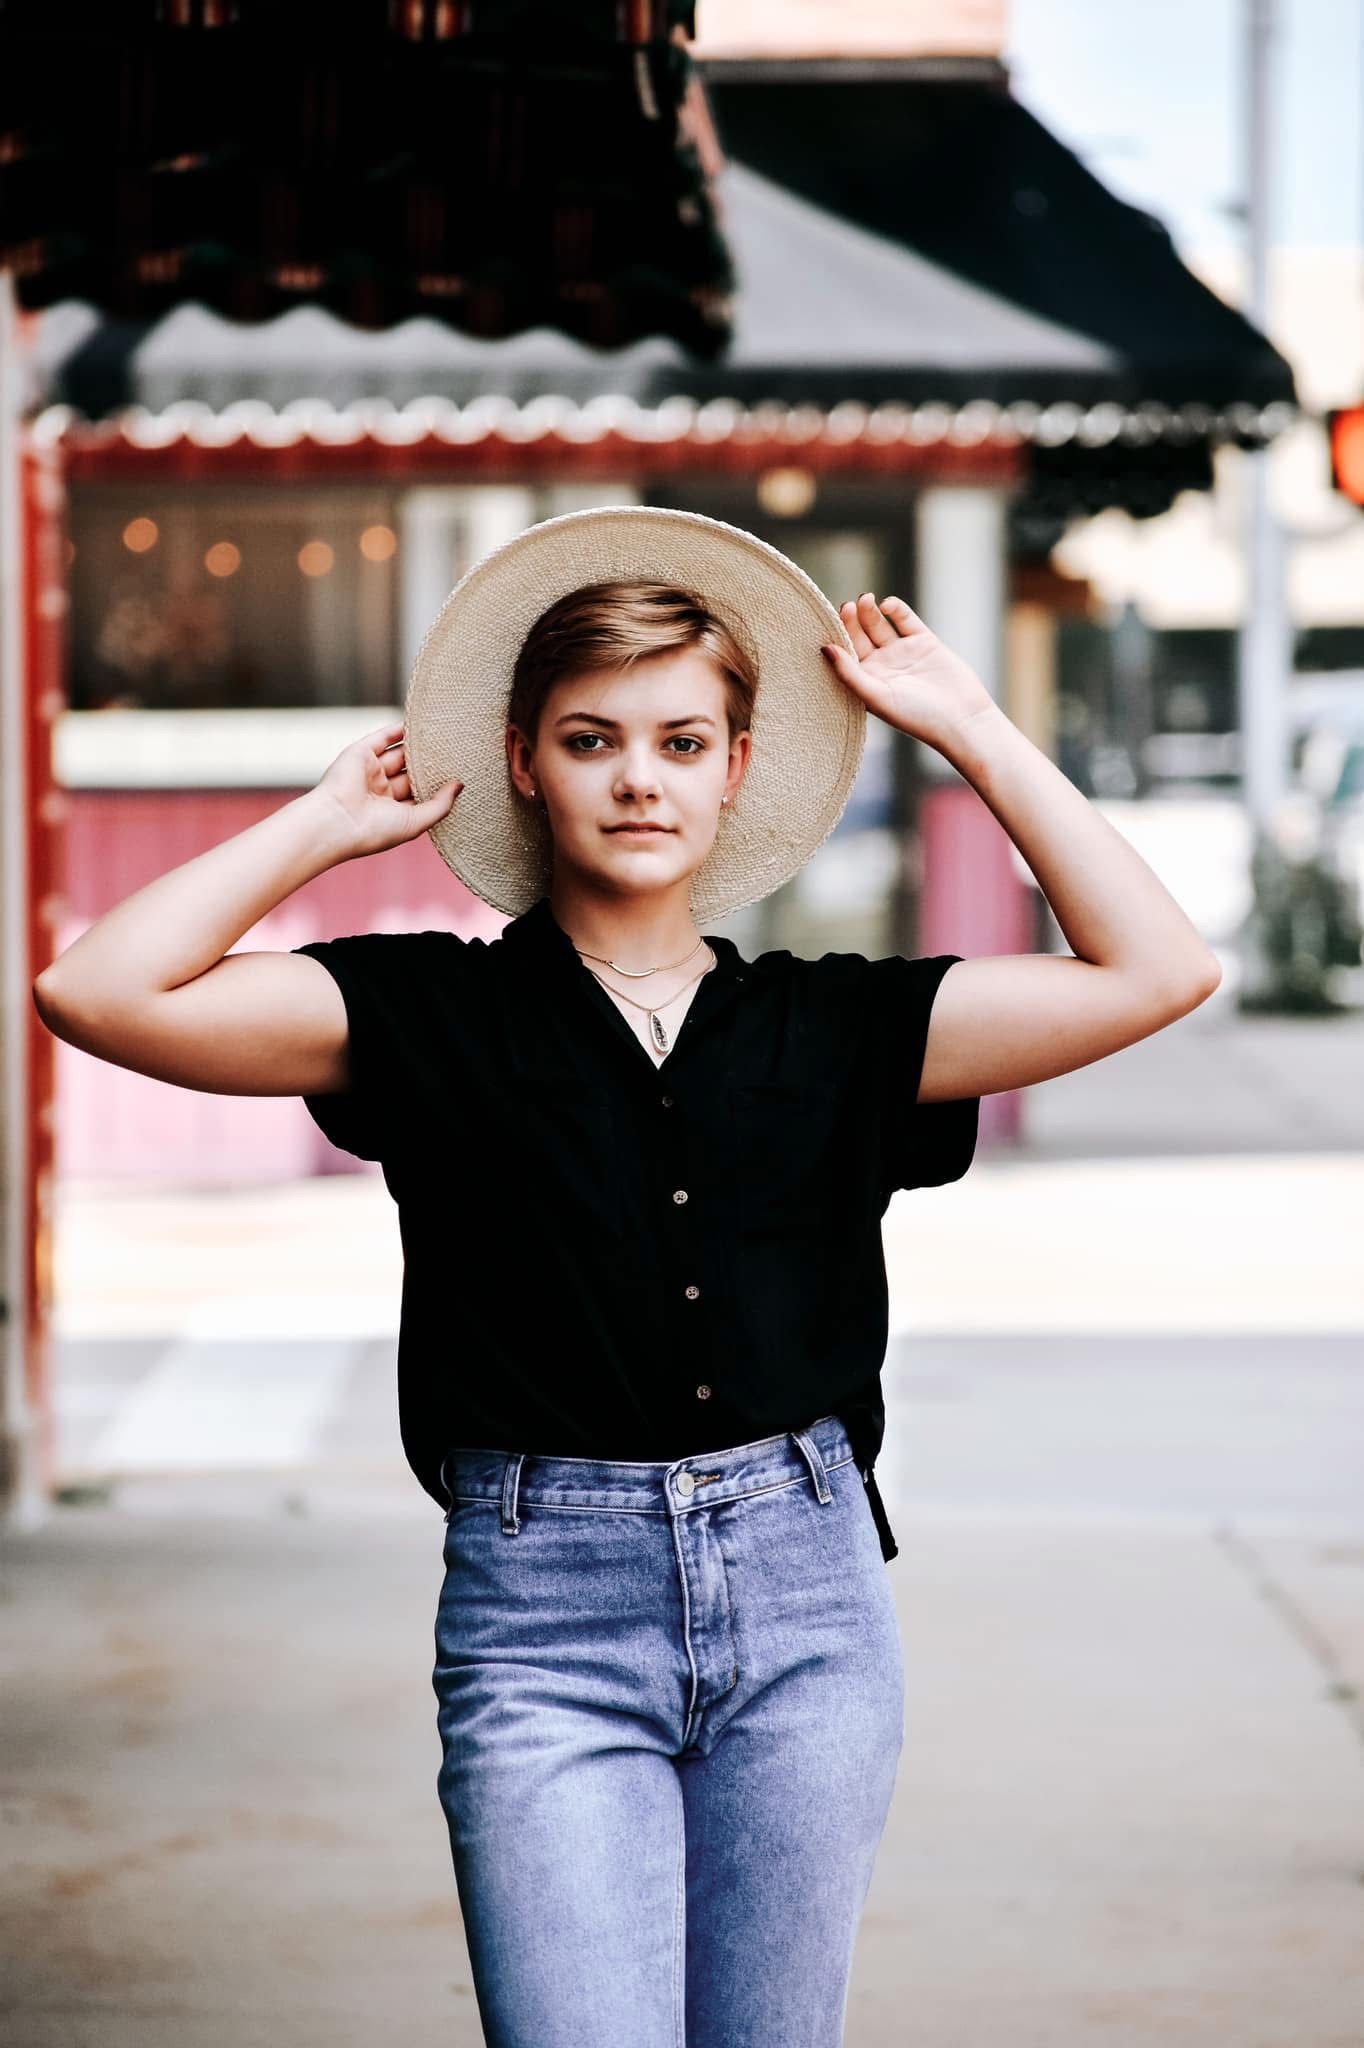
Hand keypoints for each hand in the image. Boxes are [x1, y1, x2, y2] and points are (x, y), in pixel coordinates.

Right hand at [311, 722, 461, 859]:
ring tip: (442, 736)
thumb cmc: (374, 831)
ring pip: (399, 754)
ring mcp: (370, 771)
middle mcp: (380, 791)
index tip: (459, 776)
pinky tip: (419, 725)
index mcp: (391, 812)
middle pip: (411, 772)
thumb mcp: (416, 822)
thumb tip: (460, 785)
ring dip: (418, 746)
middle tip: (457, 753)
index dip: (437, 786)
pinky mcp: (360, 753)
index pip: (418, 794)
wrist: (337, 821)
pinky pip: (383, 738)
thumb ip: (440, 804)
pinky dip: (399, 730)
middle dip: (430, 764)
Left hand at [822, 592, 997, 751]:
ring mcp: (902, 652)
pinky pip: (904, 619)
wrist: (961, 718)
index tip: (831, 621)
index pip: (844, 653)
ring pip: (879, 624)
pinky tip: (887, 604)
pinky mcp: (923, 641)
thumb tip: (826, 649)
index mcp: (865, 682)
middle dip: (852, 620)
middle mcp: (881, 666)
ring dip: (869, 611)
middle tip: (848, 606)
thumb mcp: (877, 697)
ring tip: (865, 600)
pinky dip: (895, 609)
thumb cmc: (916, 716)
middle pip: (860, 635)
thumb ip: (849, 674)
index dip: (837, 636)